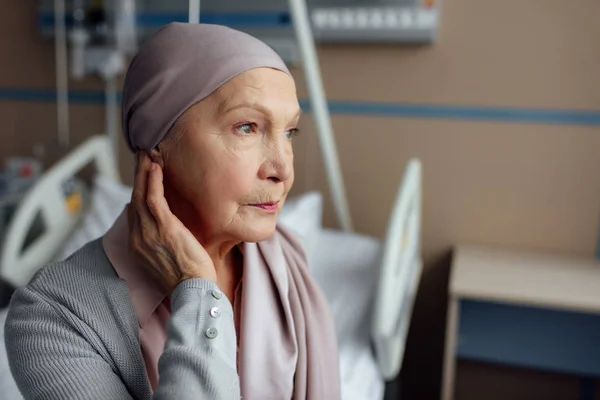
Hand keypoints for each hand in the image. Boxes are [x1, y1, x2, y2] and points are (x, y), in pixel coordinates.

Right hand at [128, 152, 216, 291]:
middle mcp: (138, 237)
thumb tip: (166, 227)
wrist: (194, 292)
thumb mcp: (169, 256)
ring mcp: (148, 233)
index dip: (138, 189)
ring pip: (141, 195)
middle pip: (134, 198)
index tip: (143, 173)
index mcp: (138, 244)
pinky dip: (153, 181)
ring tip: (147, 153)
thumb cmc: (188, 277)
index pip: (135, 210)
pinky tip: (155, 166)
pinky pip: (153, 199)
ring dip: (143, 171)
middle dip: (137, 175)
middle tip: (142, 154)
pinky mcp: (163, 229)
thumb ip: (163, 239)